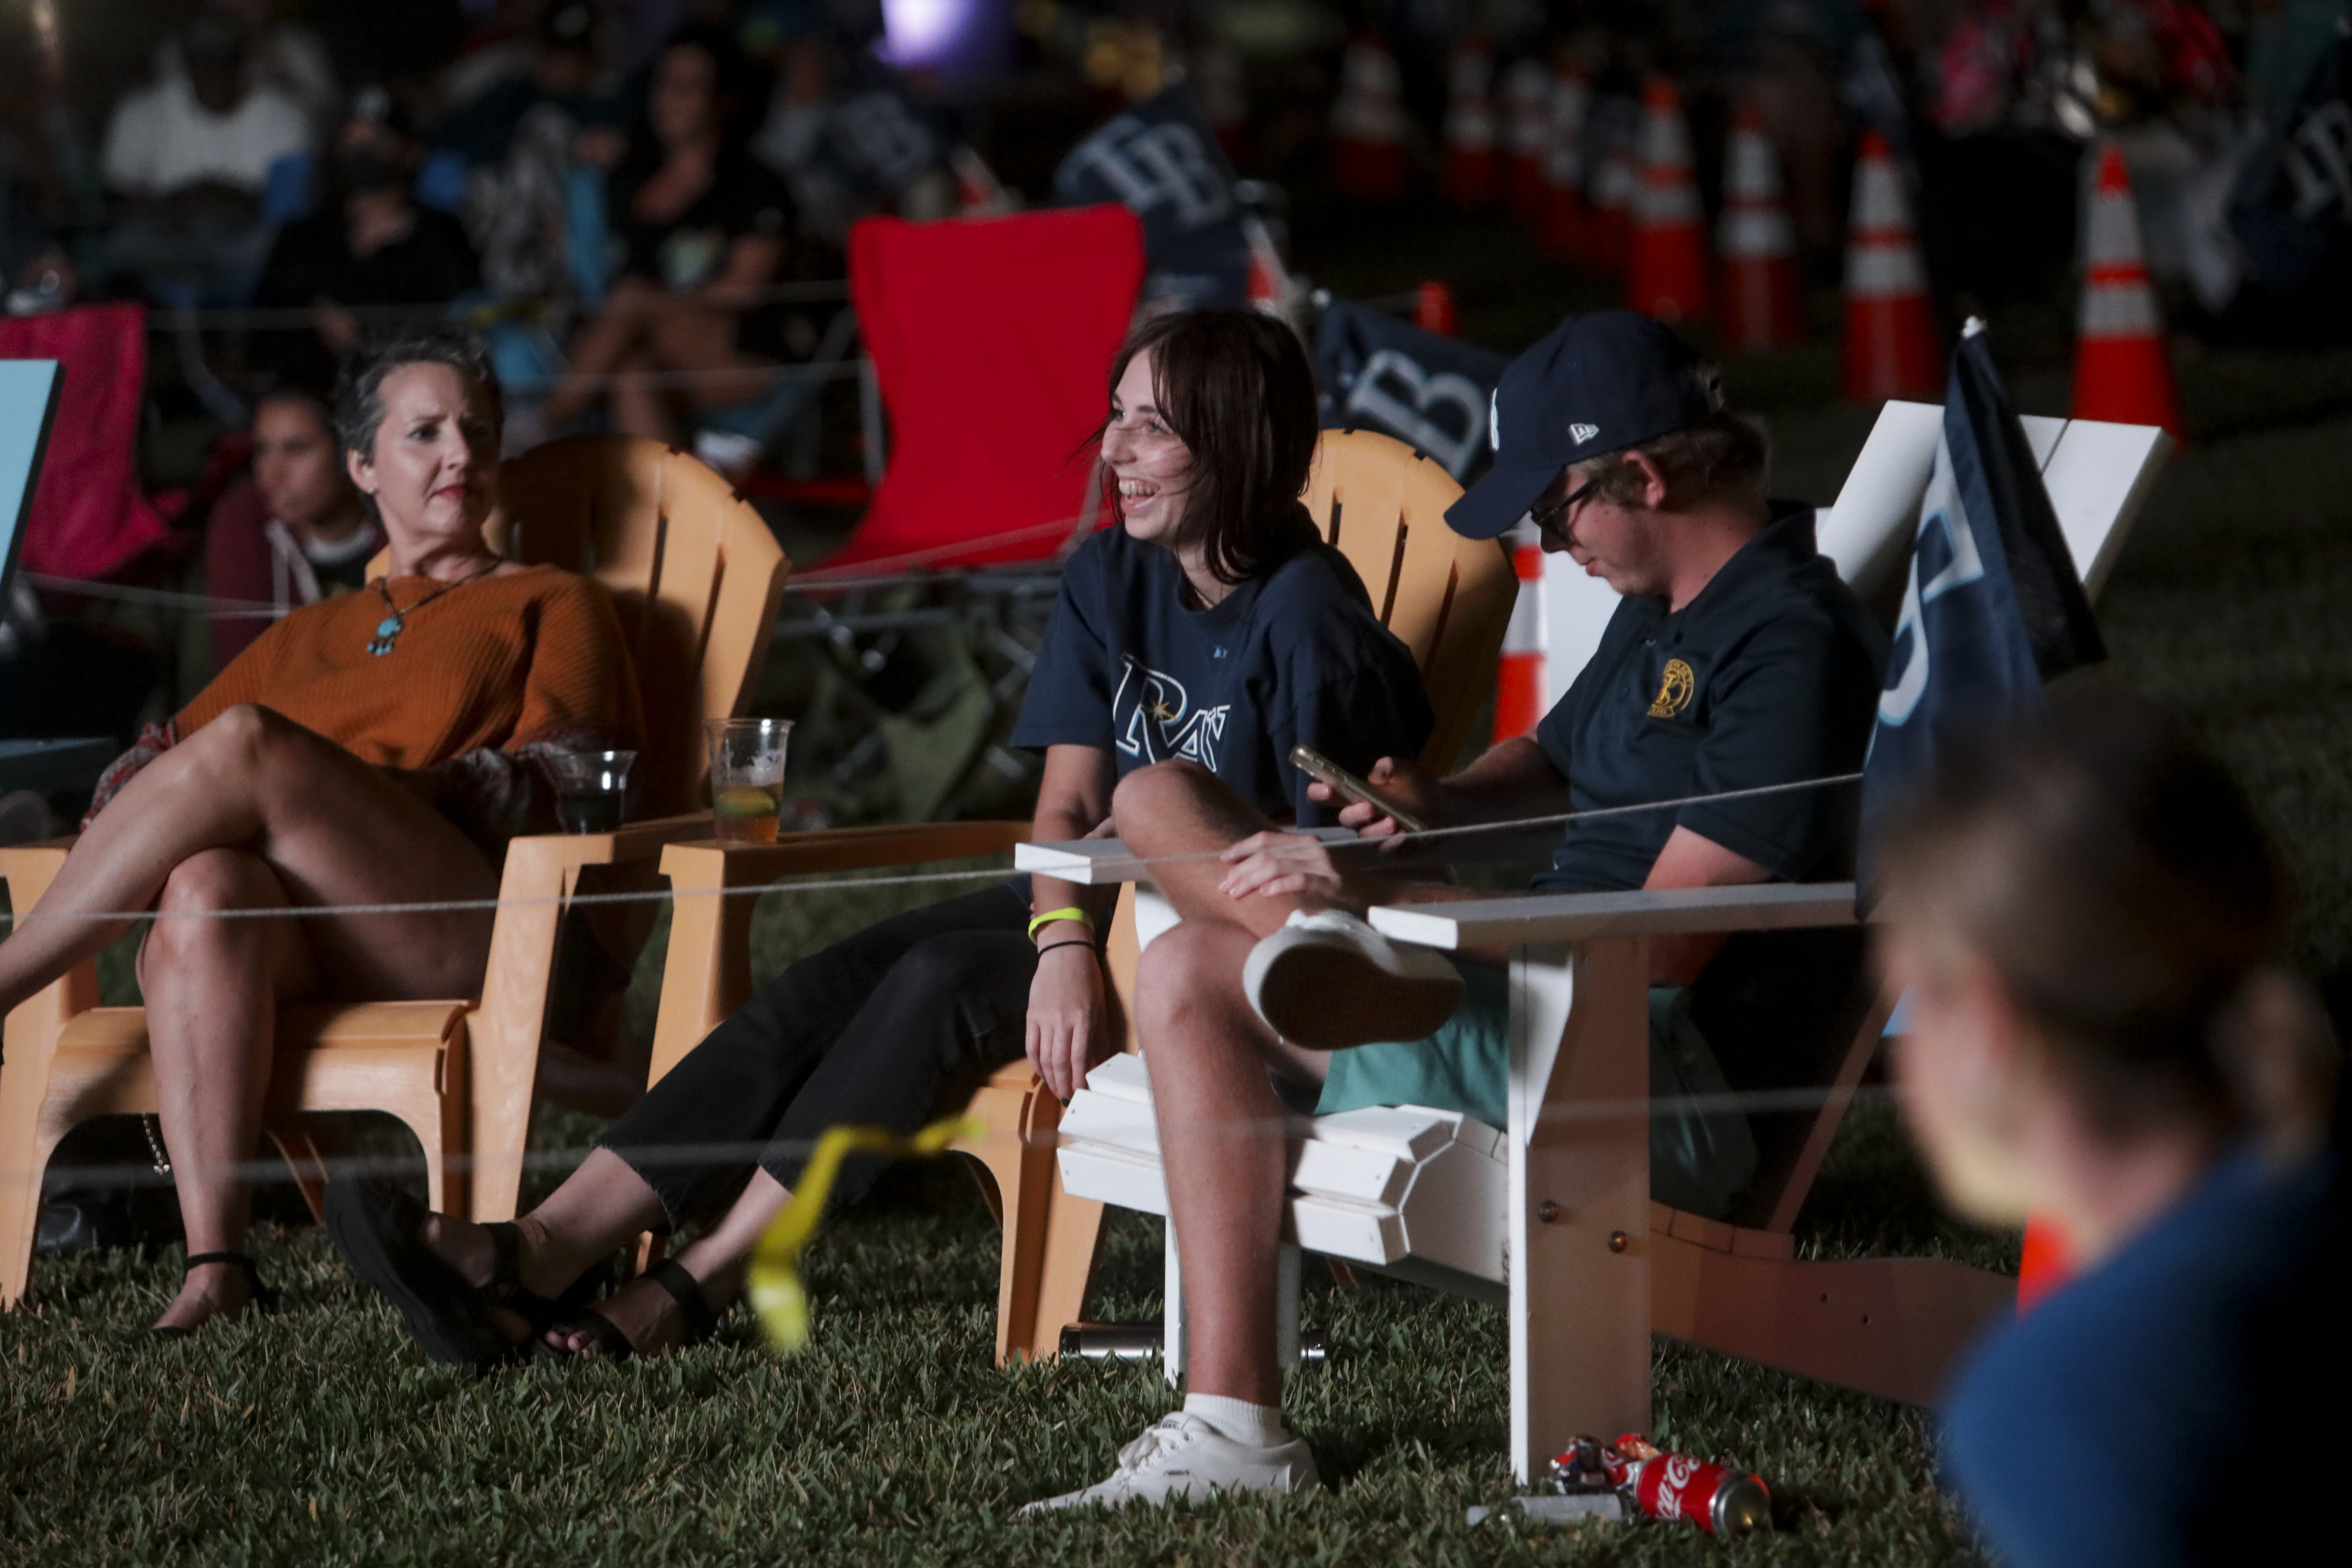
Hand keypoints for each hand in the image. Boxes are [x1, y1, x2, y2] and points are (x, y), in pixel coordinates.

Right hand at [1026, 941, 1108, 1101]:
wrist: (1063, 952)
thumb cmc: (1086, 978)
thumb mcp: (1099, 1006)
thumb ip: (1098, 1036)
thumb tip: (1098, 1064)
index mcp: (1082, 1019)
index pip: (1078, 1058)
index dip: (1078, 1080)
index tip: (1081, 1093)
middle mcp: (1062, 1020)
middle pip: (1059, 1062)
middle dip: (1063, 1084)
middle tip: (1067, 1098)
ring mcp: (1044, 1018)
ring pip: (1044, 1057)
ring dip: (1050, 1078)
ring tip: (1056, 1089)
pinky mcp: (1031, 1015)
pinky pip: (1030, 1045)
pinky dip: (1035, 1063)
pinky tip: (1042, 1072)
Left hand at [1216, 831, 1357, 910]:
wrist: (1378, 896)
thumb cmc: (1340, 887)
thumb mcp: (1311, 870)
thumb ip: (1287, 866)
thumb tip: (1253, 874)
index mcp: (1305, 842)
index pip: (1266, 838)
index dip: (1241, 847)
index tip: (1222, 859)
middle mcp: (1312, 848)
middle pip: (1266, 853)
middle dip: (1240, 869)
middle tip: (1224, 887)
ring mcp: (1322, 864)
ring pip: (1277, 865)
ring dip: (1251, 879)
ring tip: (1235, 893)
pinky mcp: (1331, 882)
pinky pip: (1299, 880)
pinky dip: (1278, 885)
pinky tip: (1264, 894)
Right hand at [1305, 756, 1443, 841]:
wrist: (1444, 808)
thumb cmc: (1418, 788)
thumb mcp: (1408, 772)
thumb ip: (1392, 767)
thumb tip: (1377, 771)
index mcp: (1355, 795)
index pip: (1327, 795)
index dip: (1319, 792)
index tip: (1326, 789)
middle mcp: (1359, 817)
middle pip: (1344, 819)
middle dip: (1355, 813)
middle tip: (1370, 807)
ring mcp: (1373, 834)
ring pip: (1363, 837)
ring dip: (1376, 830)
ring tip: (1393, 822)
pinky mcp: (1388, 849)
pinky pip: (1383, 850)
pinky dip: (1392, 844)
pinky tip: (1403, 836)